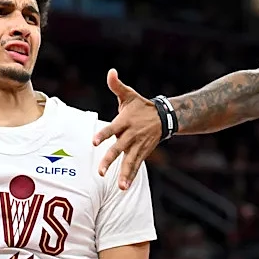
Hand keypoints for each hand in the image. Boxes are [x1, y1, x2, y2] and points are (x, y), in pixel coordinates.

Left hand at [92, 68, 161, 190]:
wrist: (164, 117)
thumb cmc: (140, 106)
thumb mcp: (129, 95)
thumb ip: (117, 85)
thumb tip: (111, 71)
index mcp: (125, 121)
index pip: (112, 128)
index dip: (103, 134)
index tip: (94, 142)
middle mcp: (131, 135)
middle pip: (119, 148)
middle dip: (110, 160)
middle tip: (100, 172)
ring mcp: (138, 146)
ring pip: (129, 161)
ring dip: (124, 173)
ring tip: (119, 187)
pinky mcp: (143, 153)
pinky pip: (135, 165)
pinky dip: (131, 176)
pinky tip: (124, 187)